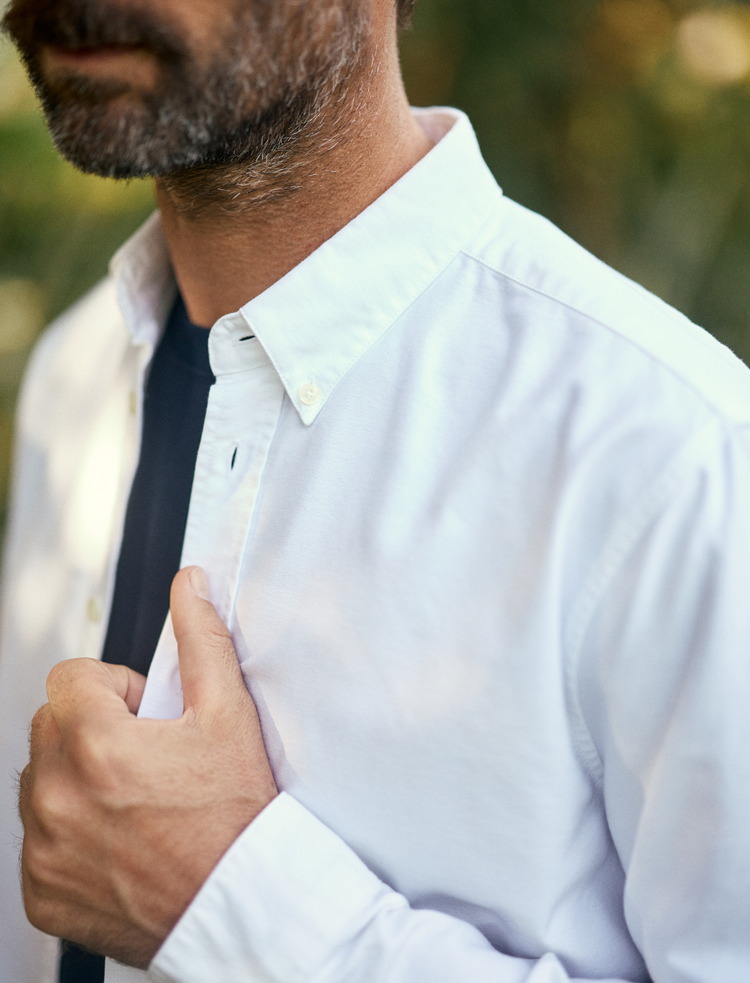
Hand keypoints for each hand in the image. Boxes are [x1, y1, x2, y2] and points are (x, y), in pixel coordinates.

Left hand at [19, 566, 277, 968]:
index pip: (68, 679)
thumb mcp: (228, 717)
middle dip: (90, 729)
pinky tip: (118, 842)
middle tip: (144, 757)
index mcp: (96, 745)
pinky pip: (37, 840)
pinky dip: (68, 834)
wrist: (238, 907)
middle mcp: (56, 797)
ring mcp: (43, 850)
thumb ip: (202, 641)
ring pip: (39, 781)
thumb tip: (189, 585)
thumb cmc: (236, 816)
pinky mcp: (40, 893)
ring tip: (132, 801)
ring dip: (75, 779)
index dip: (112, 689)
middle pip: (48, 727)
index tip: (144, 716)